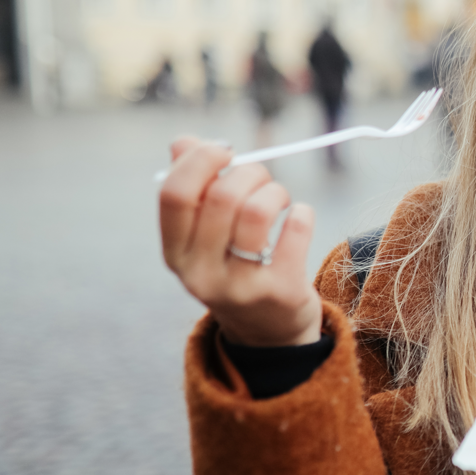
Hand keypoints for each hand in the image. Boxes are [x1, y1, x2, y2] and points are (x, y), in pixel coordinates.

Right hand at [159, 137, 322, 346]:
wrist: (268, 332)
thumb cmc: (235, 265)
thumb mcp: (204, 237)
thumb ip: (194, 188)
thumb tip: (184, 142)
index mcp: (175, 253)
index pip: (174, 194)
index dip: (200, 160)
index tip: (224, 151)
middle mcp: (201, 273)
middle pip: (222, 197)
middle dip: (250, 172)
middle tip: (261, 177)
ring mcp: (240, 286)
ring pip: (258, 211)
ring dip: (275, 191)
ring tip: (279, 198)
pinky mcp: (281, 291)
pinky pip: (296, 229)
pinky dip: (302, 212)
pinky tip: (298, 217)